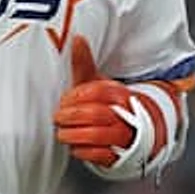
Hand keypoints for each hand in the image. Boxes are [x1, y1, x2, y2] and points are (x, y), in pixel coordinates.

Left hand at [53, 35, 161, 175]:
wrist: (136, 129)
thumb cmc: (109, 104)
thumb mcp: (98, 82)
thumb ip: (84, 64)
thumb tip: (77, 38)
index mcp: (120, 94)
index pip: (97, 92)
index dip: (76, 97)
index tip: (64, 100)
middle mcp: (125, 115)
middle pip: (96, 114)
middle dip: (72, 117)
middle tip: (58, 117)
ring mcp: (123, 136)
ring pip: (98, 136)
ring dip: (74, 135)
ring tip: (62, 133)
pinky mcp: (119, 155)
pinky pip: (100, 155)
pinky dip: (83, 152)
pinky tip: (74, 146)